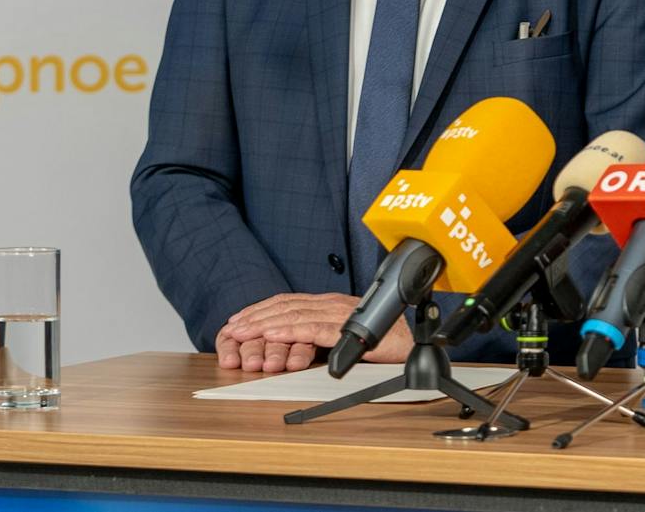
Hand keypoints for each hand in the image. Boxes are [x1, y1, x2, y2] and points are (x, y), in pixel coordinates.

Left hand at [217, 293, 413, 370]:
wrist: (412, 339)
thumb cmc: (386, 337)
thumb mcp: (348, 332)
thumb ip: (327, 332)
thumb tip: (303, 341)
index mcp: (331, 303)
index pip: (289, 302)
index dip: (262, 310)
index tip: (240, 320)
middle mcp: (332, 304)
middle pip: (286, 306)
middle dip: (256, 317)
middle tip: (232, 328)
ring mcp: (339, 314)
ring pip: (295, 316)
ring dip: (265, 324)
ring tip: (243, 332)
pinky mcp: (347, 330)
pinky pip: (313, 329)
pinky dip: (290, 332)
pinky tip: (273, 336)